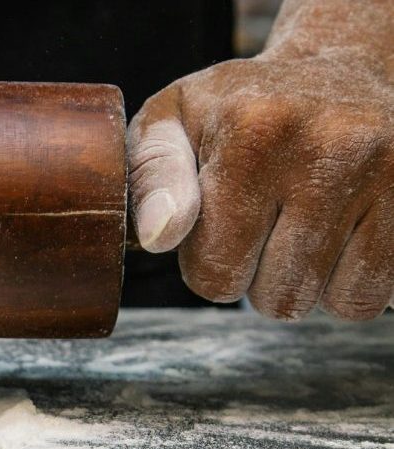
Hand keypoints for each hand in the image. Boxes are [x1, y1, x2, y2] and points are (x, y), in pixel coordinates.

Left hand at [127, 0, 392, 319]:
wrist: (337, 73)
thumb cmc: (238, 109)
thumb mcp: (172, 120)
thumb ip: (151, 177)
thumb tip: (158, 237)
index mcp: (251, 134)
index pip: (214, 273)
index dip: (207, 264)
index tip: (217, 225)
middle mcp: (327, 149)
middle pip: (276, 298)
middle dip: (259, 277)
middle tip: (263, 224)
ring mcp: (388, 173)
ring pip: (333, 303)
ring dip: (309, 282)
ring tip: (301, 226)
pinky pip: (378, 295)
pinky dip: (353, 281)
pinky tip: (341, 234)